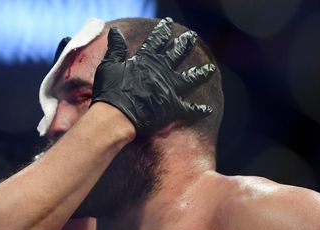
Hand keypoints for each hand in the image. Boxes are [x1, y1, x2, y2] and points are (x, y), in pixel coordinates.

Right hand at [91, 17, 214, 135]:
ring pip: (191, 78)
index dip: (162, 31)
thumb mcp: (109, 65)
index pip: (156, 41)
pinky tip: (208, 110)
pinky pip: (190, 109)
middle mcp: (162, 71)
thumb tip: (116, 31)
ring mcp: (170, 89)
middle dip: (185, 43)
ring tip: (211, 68)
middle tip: (191, 36)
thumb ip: (116, 48)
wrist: (117, 116)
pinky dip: (199, 110)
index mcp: (146, 61)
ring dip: (201, 73)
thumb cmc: (110, 91)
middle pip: (177, 53)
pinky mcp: (173, 107)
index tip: (168, 23)